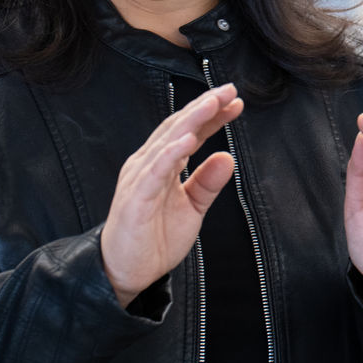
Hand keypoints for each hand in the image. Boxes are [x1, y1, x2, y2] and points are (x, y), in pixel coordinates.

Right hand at [101, 83, 241, 306]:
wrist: (126, 273)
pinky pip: (155, 172)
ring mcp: (140, 179)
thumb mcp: (192, 208)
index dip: (212, 115)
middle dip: (204, 107)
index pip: (189, 131)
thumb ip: (207, 183)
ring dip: (191, 120)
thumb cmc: (155, 237)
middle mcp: (148, 164)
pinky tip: (188, 140)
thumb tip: (227, 156)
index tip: (236, 101)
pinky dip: (171, 154)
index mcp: (162, 164)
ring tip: (213, 104)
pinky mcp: (136, 199)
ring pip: (167, 142)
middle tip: (229, 90)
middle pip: (178, 127)